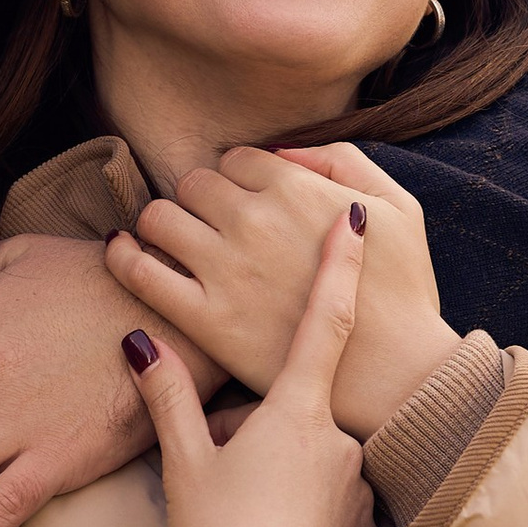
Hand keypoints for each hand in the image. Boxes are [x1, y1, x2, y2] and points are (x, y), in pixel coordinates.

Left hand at [108, 143, 462, 441]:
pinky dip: (123, 255)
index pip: (237, 159)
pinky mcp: (205, 319)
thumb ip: (342, 160)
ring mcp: (224, 270)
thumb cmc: (404, 291)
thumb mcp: (399, 206)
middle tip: (215, 226)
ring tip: (178, 243)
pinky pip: (140, 272)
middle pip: (195, 183)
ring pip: (158, 217)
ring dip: (164, 223)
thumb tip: (280, 150)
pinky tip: (124, 250)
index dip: (240, 179)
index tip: (248, 203)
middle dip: (203, 199)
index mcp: (295, 188)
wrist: (399, 376)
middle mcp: (252, 221)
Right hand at [122, 201, 376, 526]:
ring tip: (248, 525)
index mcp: (293, 413)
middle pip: (301, 412)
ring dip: (286, 480)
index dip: (337, 267)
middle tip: (234, 486)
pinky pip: (335, 506)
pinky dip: (308, 516)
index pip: (323, 321)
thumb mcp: (183, 466)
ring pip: (317, 463)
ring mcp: (356, 487)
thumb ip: (166, 398)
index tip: (350, 220)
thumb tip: (139, 343)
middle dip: (268, 437)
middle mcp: (336, 440)